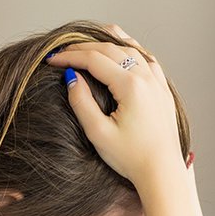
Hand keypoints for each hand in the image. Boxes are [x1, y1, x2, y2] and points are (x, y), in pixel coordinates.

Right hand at [44, 25, 184, 187]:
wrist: (162, 173)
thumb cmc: (131, 158)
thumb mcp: (98, 133)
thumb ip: (81, 102)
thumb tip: (71, 77)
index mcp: (131, 86)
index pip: (93, 59)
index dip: (69, 57)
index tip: (51, 60)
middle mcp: (147, 78)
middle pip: (111, 48)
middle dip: (83, 47)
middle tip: (62, 51)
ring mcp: (158, 83)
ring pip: (131, 48)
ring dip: (108, 42)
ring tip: (88, 42)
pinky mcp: (163, 90)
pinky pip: (147, 59)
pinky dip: (131, 50)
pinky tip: (123, 51)